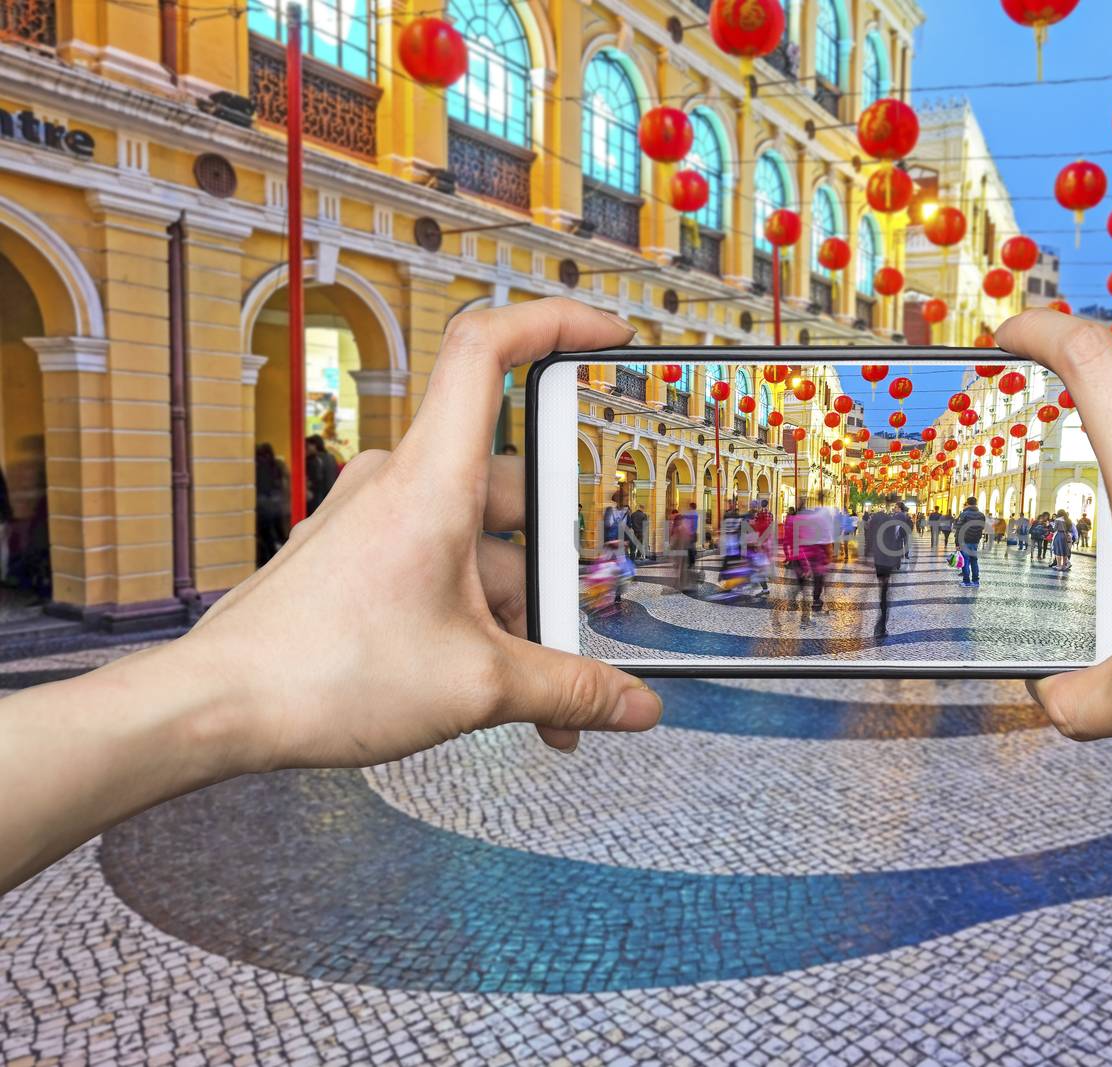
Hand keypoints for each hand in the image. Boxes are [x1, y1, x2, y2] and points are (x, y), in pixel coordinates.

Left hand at [185, 298, 661, 771]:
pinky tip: (495, 685)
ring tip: (539, 692)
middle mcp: (403, 484)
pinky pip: (445, 569)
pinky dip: (479, 619)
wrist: (217, 709)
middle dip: (558, 566)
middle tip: (577, 622)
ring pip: (482, 544)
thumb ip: (570, 689)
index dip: (555, 324)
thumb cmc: (320, 672)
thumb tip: (634, 703)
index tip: (609, 337)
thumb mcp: (479, 685)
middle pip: (515, 488)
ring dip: (520, 612)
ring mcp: (378, 520)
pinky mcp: (362, 558)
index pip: (488, 351)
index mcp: (433, 481)